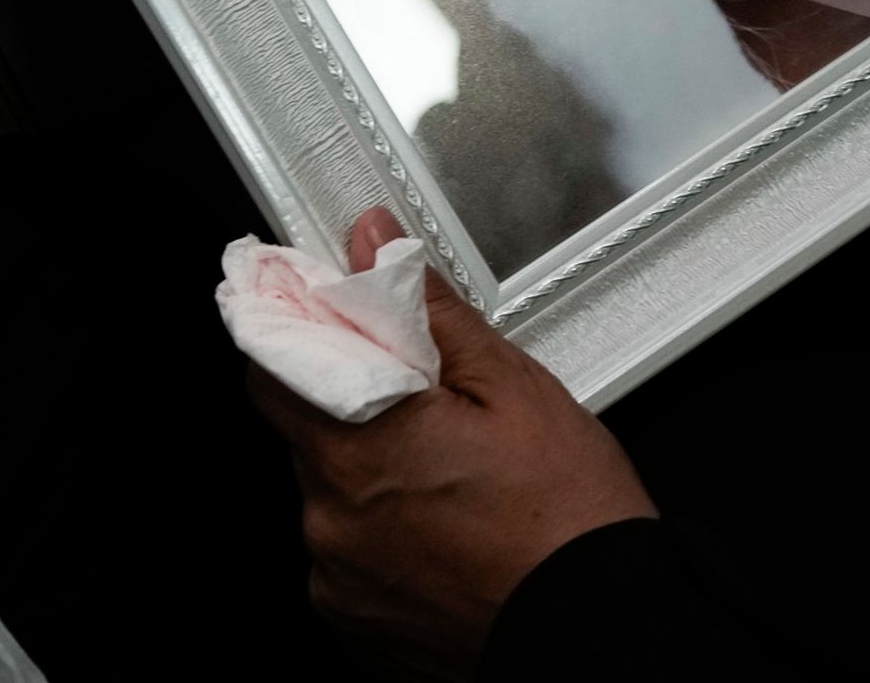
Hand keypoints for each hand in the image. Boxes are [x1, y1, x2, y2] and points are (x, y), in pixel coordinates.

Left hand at [252, 209, 656, 675]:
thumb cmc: (567, 516)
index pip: (272, 362)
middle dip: (353, 402)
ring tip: (456, 478)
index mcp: (358, 446)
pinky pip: (350, 555)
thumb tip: (374, 247)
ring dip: (373, 473)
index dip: (300, 328)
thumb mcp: (512, 385)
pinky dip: (385, 535)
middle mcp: (329, 517)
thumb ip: (426, 310)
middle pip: (307, 428)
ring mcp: (338, 577)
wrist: (596, 622)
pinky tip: (448, 528)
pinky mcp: (355, 621)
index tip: (328, 310)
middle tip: (431, 403)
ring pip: (332, 493)